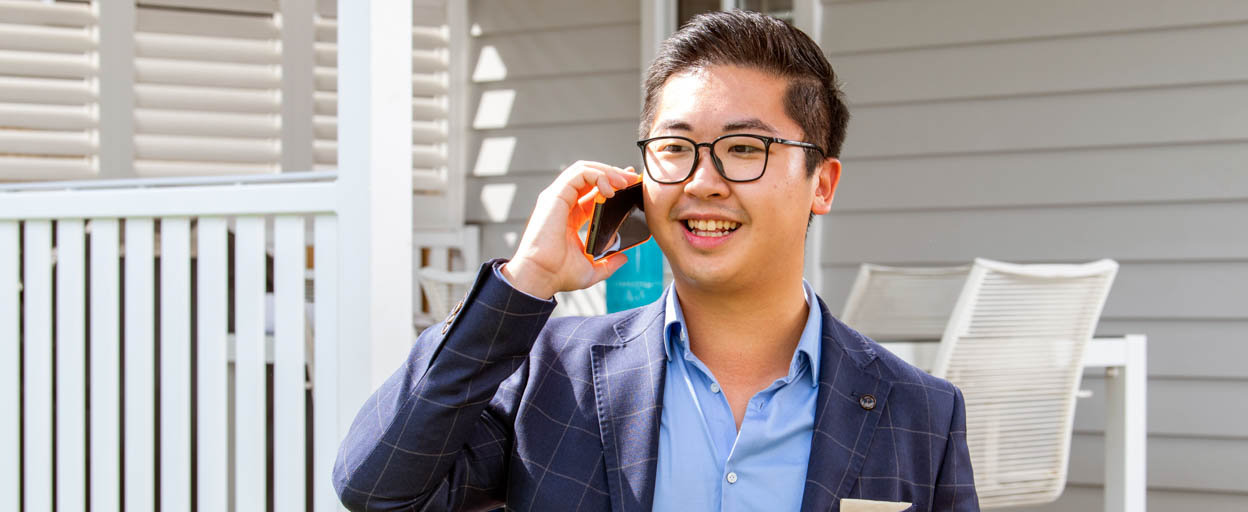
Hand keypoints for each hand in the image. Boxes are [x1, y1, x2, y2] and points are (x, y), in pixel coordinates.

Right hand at [502, 161, 639, 298]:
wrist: (541, 276)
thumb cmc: (558, 274)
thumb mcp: (591, 270)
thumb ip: (608, 264)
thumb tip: (623, 257)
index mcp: (570, 218)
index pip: (592, 192)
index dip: (612, 184)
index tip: (630, 184)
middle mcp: (563, 204)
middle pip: (589, 177)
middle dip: (613, 174)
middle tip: (632, 179)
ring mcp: (558, 198)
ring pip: (584, 170)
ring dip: (608, 171)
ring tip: (625, 181)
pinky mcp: (555, 196)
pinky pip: (579, 174)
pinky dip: (598, 176)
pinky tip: (610, 189)